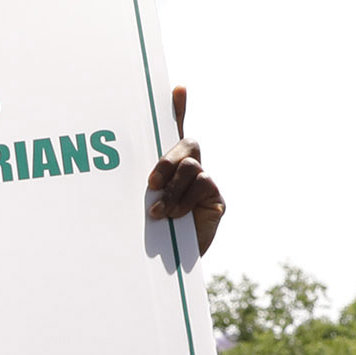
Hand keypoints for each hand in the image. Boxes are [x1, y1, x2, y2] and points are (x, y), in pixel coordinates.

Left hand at [143, 84, 225, 259]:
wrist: (165, 266)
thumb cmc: (148, 231)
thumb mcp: (139, 201)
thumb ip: (142, 175)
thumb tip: (141, 150)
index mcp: (168, 166)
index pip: (174, 129)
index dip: (178, 107)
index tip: (177, 88)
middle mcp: (190, 169)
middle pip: (185, 143)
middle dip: (167, 159)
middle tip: (151, 182)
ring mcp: (204, 183)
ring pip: (192, 165)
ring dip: (173, 188)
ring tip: (158, 212)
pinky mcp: (216, 199)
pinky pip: (203, 184)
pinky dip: (185, 199)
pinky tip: (174, 216)